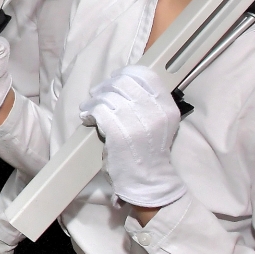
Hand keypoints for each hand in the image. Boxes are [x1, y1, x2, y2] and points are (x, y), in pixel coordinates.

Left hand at [79, 65, 186, 208]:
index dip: (126, 73)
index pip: (146, 75)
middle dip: (106, 86)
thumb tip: (123, 82)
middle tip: (98, 94)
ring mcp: (136, 120)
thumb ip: (149, 102)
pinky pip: (98, 110)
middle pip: (123, 82)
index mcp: (166, 106)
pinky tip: (88, 118)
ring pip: (107, 95)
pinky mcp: (118, 131)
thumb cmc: (149, 152)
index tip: (116, 79)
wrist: (147, 180)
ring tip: (90, 107)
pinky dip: (89, 112)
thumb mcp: (160, 123)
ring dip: (94, 100)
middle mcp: (154, 110)